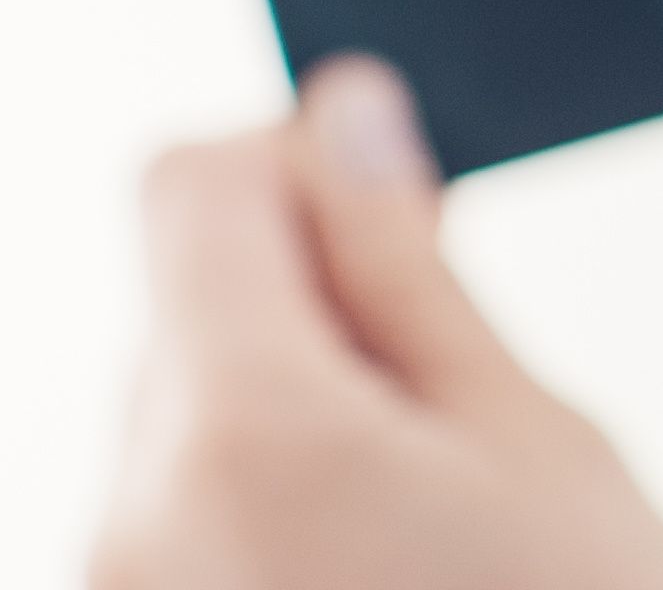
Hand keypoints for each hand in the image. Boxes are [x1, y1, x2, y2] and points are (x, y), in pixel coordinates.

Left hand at [93, 58, 662, 589]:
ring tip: (424, 536)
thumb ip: (406, 265)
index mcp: (238, 435)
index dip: (302, 168)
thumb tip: (345, 118)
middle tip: (455, 419)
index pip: (189, 188)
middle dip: (307, 317)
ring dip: (286, 430)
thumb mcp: (533, 440)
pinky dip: (259, 525)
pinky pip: (170, 532)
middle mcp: (129, 527)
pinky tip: (374, 584)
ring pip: (176, 428)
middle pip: (179, 313)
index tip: (395, 211)